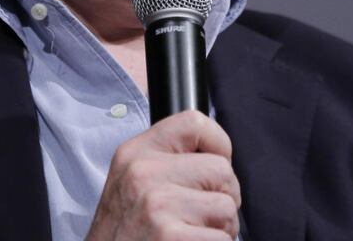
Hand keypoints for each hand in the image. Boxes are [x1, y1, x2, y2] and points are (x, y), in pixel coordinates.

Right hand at [87, 110, 240, 239]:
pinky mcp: (169, 236)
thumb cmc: (125, 232)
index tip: (213, 171)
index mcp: (135, 153)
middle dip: (223, 198)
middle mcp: (143, 173)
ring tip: (190, 235)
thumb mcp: (132, 183)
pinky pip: (223, 239)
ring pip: (227, 208)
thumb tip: (219, 158)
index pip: (194, 123)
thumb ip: (168, 162)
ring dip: (220, 229)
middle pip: (222, 170)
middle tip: (199, 217)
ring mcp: (156, 204)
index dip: (219, 146)